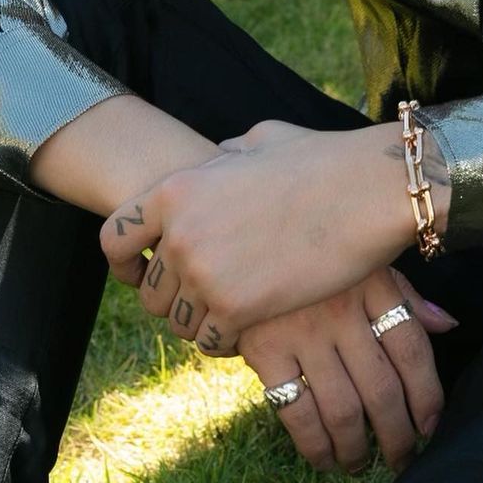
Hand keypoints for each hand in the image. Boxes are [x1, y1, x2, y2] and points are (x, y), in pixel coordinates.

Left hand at [98, 118, 449, 346]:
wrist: (366, 191)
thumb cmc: (323, 161)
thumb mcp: (262, 142)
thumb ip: (226, 156)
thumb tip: (218, 158)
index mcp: (178, 188)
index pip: (115, 236)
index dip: (124, 262)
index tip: (141, 274)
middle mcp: (180, 233)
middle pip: (151, 290)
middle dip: (175, 297)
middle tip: (210, 295)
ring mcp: (205, 273)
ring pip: (178, 321)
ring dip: (202, 320)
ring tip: (235, 309)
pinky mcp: (236, 307)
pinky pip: (211, 340)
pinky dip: (227, 338)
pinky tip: (252, 324)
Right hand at [240, 266, 456, 475]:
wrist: (245, 242)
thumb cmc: (316, 257)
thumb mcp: (364, 261)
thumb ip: (404, 294)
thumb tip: (448, 326)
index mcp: (373, 282)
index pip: (412, 348)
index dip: (427, 394)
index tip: (430, 424)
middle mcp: (341, 308)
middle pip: (382, 388)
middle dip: (397, 434)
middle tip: (402, 455)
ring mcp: (302, 331)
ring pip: (343, 409)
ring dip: (357, 448)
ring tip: (361, 462)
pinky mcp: (266, 350)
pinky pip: (297, 413)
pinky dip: (315, 445)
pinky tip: (325, 457)